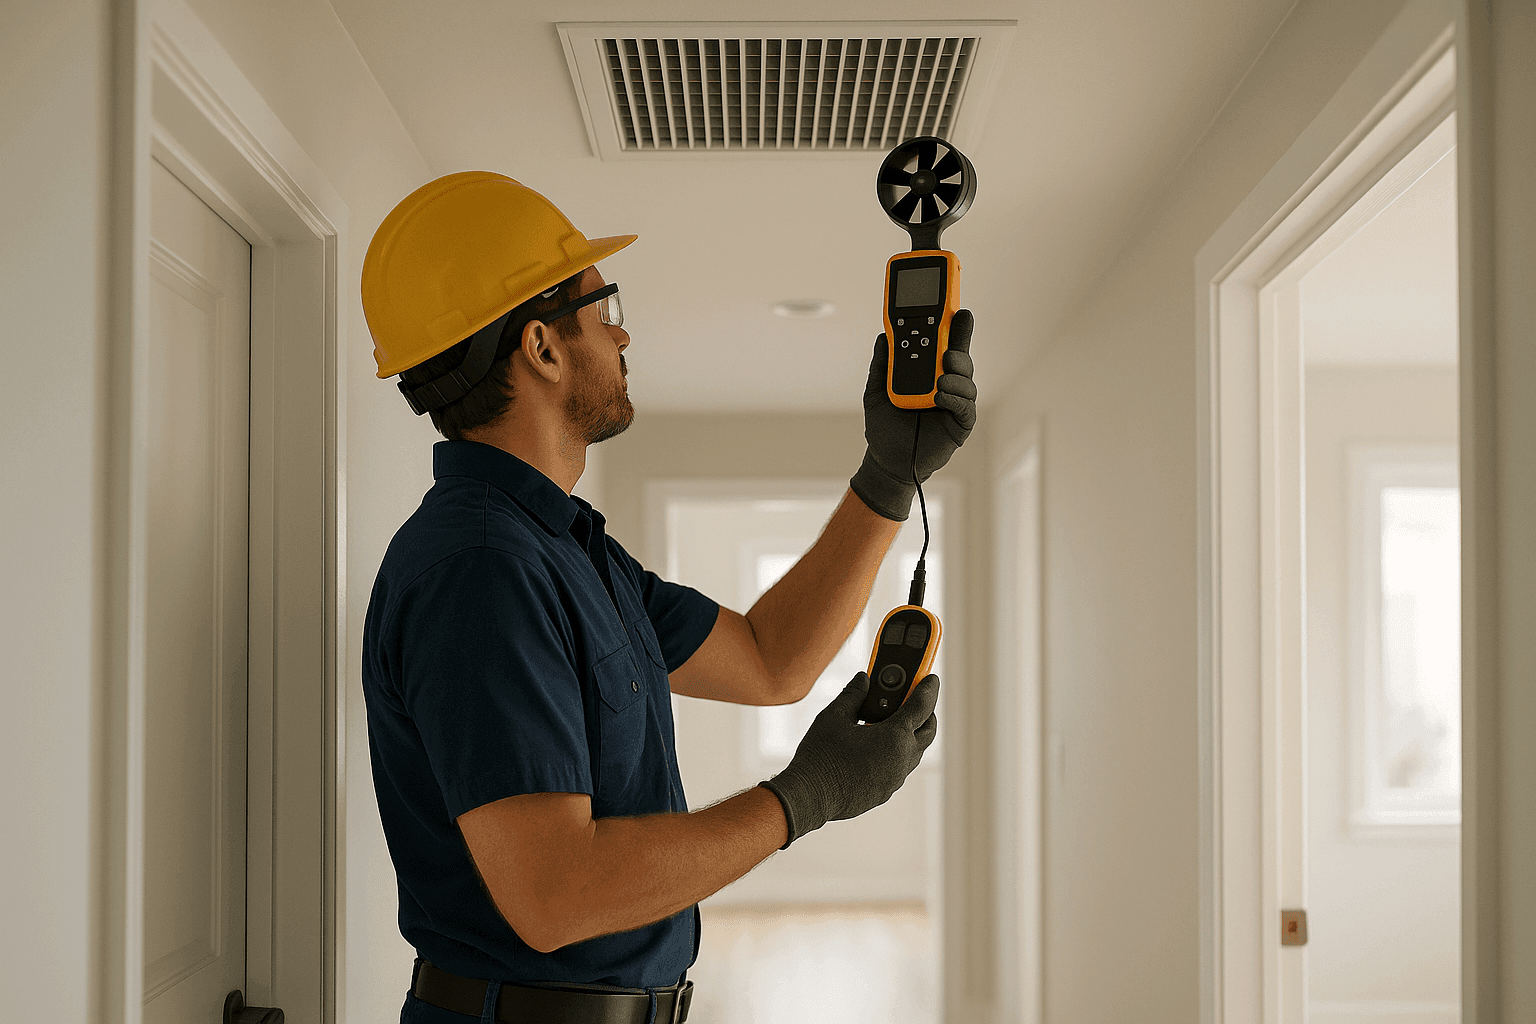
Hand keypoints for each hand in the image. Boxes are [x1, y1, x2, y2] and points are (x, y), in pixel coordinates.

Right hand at [761, 672, 939, 846]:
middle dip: (925, 713)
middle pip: (927, 732)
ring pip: (914, 752)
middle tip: (912, 700)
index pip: (921, 707)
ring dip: (910, 734)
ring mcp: (894, 779)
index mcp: (894, 738)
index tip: (931, 679)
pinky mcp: (884, 792)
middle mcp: (901, 760)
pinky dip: (896, 752)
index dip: (928, 689)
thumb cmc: (821, 757)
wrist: (810, 797)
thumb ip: (853, 695)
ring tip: (891, 721)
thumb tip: (863, 679)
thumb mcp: (834, 717)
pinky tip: (876, 746)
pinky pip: (899, 768)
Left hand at [850, 310, 977, 521]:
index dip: (954, 327)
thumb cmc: (885, 427)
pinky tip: (942, 394)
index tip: (958, 308)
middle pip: (961, 357)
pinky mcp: (959, 424)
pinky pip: (965, 407)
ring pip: (966, 380)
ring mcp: (955, 403)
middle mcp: (947, 384)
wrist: (886, 461)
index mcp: (929, 374)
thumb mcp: (876, 391)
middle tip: (952, 335)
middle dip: (960, 343)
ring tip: (942, 373)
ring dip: (957, 372)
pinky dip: (955, 397)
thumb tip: (884, 337)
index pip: (945, 345)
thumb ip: (882, 365)